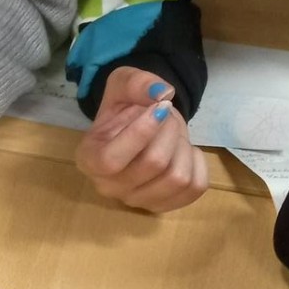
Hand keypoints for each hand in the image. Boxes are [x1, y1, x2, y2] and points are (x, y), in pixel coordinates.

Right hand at [77, 69, 209, 212]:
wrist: (136, 126)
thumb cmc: (123, 107)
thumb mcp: (122, 83)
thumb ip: (137, 83)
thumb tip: (163, 93)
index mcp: (89, 159)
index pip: (111, 160)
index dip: (142, 132)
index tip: (160, 107)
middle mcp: (108, 186)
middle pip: (154, 164)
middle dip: (170, 130)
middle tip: (167, 115)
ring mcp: (136, 200)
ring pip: (177, 178)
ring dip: (184, 146)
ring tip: (174, 134)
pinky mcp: (163, 206)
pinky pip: (195, 187)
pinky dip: (198, 163)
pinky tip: (184, 151)